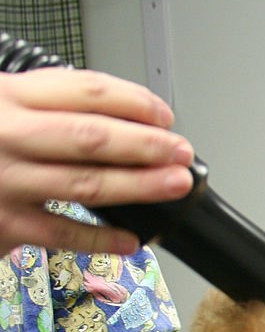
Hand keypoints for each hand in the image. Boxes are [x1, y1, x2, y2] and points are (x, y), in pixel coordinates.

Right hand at [0, 67, 194, 255]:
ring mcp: (5, 181)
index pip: (84, 91)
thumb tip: (124, 117)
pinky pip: (63, 235)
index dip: (134, 102)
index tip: (165, 115)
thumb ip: (47, 104)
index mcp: (7, 96)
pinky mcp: (4, 223)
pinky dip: (103, 239)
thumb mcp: (0, 103)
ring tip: (174, 184)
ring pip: (86, 184)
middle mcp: (7, 135)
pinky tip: (132, 240)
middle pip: (91, 137)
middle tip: (181, 152)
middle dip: (146, 145)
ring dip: (139, 186)